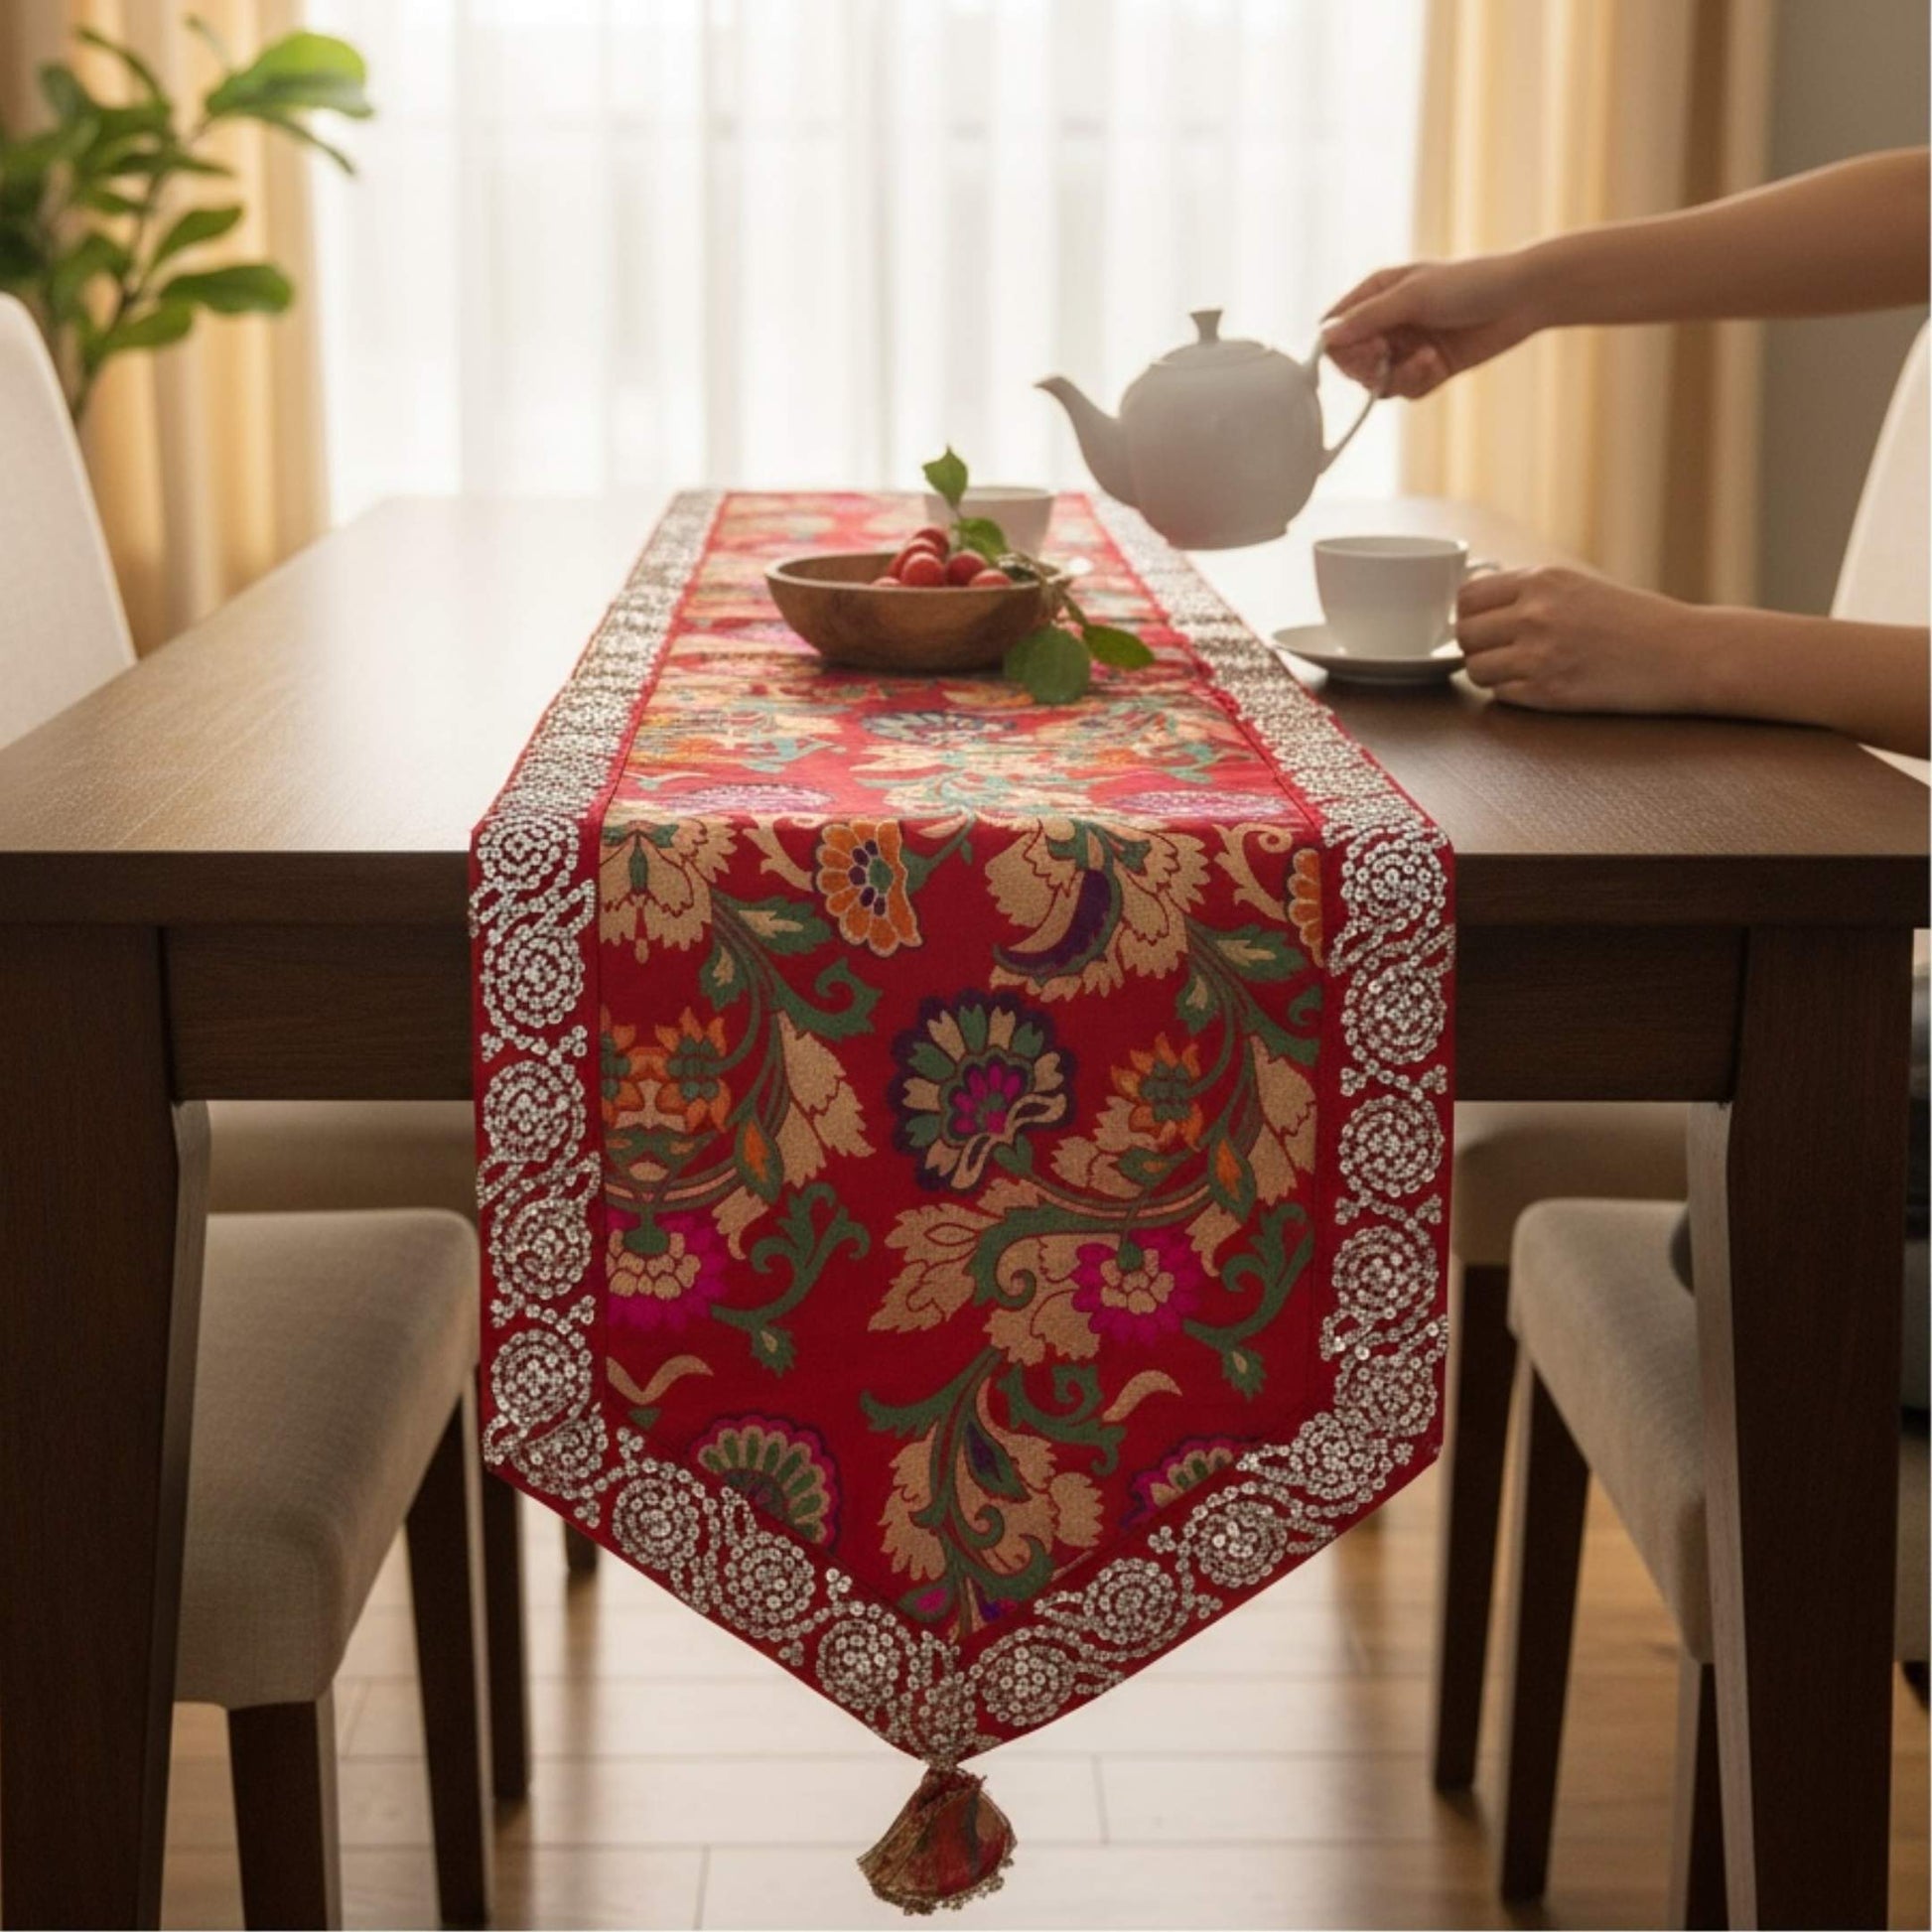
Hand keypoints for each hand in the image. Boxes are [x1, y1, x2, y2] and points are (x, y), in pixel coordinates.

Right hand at [1322, 252, 1546, 398]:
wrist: (1523, 298)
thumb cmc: (1471, 283)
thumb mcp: (1414, 296)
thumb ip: (1368, 318)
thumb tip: (1325, 337)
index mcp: (1376, 294)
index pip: (1335, 330)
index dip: (1342, 348)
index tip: (1368, 350)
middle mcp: (1386, 322)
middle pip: (1352, 362)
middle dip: (1370, 367)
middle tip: (1390, 357)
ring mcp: (1406, 347)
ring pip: (1378, 382)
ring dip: (1399, 377)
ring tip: (1426, 361)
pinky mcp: (1427, 368)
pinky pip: (1405, 390)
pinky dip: (1418, 382)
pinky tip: (1437, 365)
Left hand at [1456, 567, 1713, 715]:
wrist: (1683, 652)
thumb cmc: (1635, 620)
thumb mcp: (1578, 585)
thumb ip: (1529, 590)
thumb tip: (1476, 594)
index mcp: (1542, 580)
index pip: (1467, 596)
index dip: (1469, 613)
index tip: (1484, 622)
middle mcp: (1535, 614)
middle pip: (1464, 634)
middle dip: (1477, 644)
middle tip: (1501, 649)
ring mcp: (1539, 655)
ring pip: (1475, 668)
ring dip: (1490, 672)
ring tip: (1520, 669)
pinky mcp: (1548, 691)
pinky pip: (1500, 694)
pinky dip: (1512, 692)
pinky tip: (1540, 683)